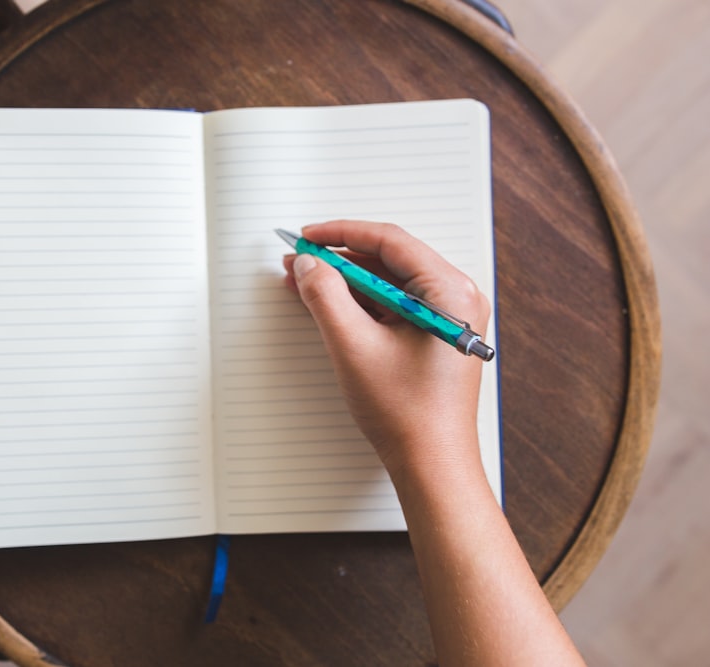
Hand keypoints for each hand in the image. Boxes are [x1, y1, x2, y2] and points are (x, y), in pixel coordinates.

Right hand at [282, 220, 490, 478]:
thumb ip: (325, 297)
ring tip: (304, 282)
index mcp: (449, 292)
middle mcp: (455, 299)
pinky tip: (327, 305)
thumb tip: (308, 265)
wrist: (431, 464)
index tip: (307, 237)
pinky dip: (359, 304)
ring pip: (387, 283)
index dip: (341, 233)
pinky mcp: (433, 337)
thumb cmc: (408, 414)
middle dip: (338, 259)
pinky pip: (392, 306)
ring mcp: (446, 318)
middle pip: (388, 260)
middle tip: (299, 260)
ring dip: (345, 282)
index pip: (389, 241)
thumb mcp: (354, 346)